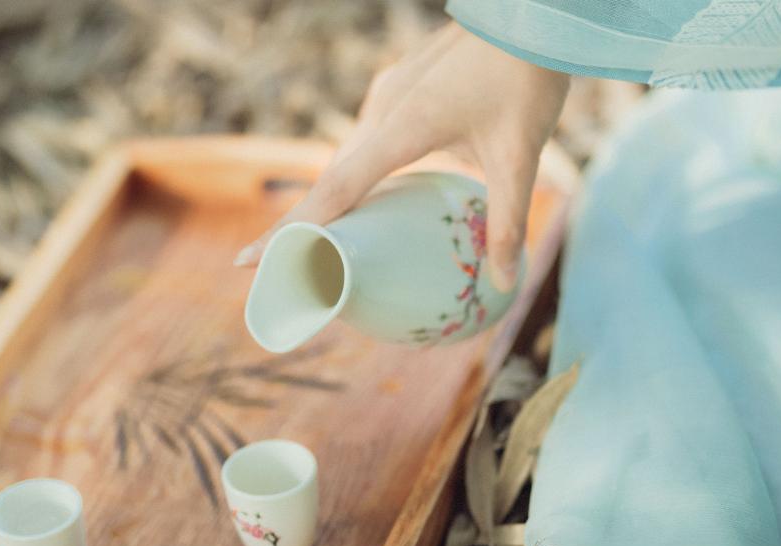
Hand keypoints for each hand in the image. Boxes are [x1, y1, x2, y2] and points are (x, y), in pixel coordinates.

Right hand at [234, 21, 568, 291]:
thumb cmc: (526, 78)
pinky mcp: (403, 85)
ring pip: (349, 157)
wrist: (532, 13)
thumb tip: (506, 283)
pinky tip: (380, 197)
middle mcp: (384, 107)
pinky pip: (370, 139)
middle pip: (331, 177)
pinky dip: (362, 173)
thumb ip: (508, 220)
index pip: (335, 191)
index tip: (248, 261)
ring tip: (324, 241)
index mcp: (402, 125)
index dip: (293, 232)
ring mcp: (390, 92)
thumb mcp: (520, 155)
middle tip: (276, 266)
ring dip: (333, 198)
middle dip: (302, 223)